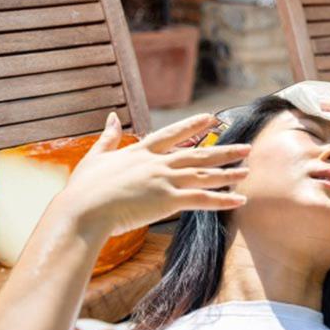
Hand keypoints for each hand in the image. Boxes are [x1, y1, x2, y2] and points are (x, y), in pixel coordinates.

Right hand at [51, 112, 251, 240]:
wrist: (82, 211)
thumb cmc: (83, 190)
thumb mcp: (95, 158)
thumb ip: (107, 138)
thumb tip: (110, 117)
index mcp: (140, 152)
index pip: (172, 134)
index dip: (193, 126)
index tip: (212, 118)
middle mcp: (157, 163)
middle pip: (197, 153)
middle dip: (224, 150)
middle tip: (245, 146)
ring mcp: (164, 180)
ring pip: (204, 174)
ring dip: (229, 173)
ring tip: (247, 170)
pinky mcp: (168, 200)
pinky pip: (203, 200)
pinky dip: (223, 200)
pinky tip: (240, 200)